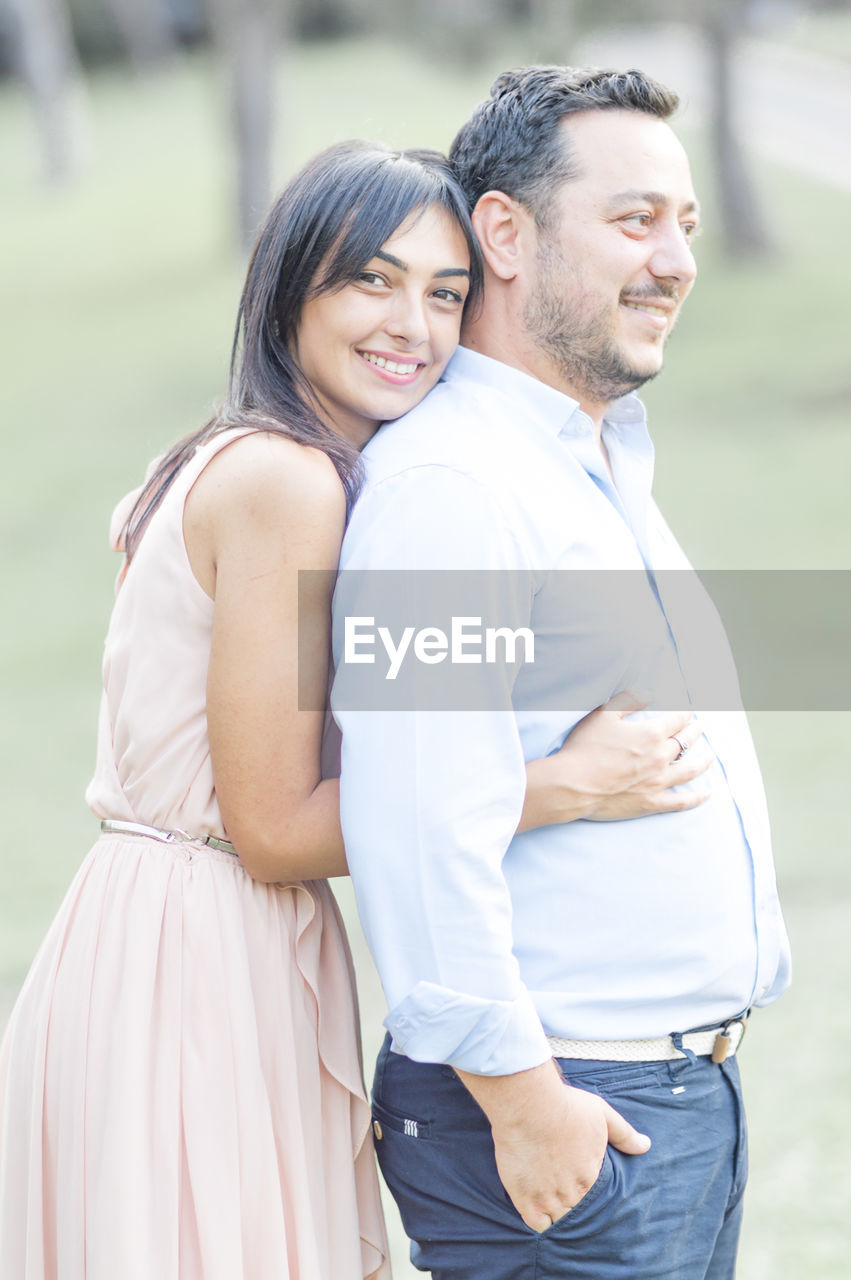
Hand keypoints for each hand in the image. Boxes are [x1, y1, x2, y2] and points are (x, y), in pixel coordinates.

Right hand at [457, 1060, 649, 1232]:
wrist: (529, 1106)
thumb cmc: (565, 1107)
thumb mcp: (602, 1114)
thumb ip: (624, 1134)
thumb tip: (645, 1146)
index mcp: (591, 1177)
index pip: (596, 1199)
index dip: (589, 1193)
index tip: (581, 1183)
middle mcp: (572, 1193)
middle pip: (578, 1212)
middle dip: (575, 1205)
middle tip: (566, 1193)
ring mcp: (548, 1199)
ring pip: (559, 1221)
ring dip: (558, 1214)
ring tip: (552, 1202)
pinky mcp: (526, 1200)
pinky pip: (537, 1225)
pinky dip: (540, 1221)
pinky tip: (537, 1209)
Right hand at [520, 692, 713, 830]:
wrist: (573, 785)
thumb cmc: (584, 748)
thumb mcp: (602, 715)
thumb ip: (627, 701)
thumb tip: (647, 694)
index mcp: (650, 734)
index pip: (677, 720)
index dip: (685, 713)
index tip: (689, 711)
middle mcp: (660, 757)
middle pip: (686, 742)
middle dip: (695, 732)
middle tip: (699, 728)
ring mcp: (658, 782)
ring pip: (690, 770)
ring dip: (703, 761)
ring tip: (710, 756)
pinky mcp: (652, 802)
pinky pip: (681, 801)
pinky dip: (697, 797)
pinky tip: (707, 793)